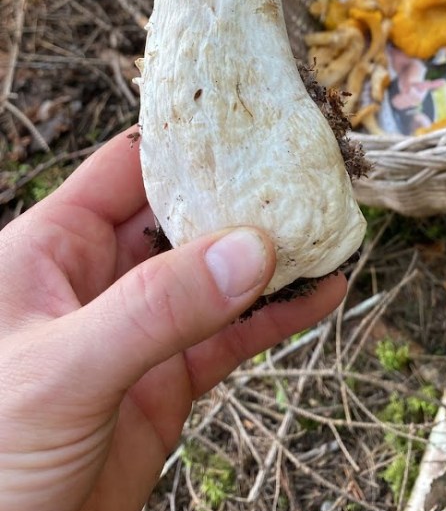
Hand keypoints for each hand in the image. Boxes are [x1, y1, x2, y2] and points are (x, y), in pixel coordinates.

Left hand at [0, 128, 345, 510]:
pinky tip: (321, 297)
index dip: (185, 142)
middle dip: (240, 197)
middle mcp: (93, 281)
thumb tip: (251, 248)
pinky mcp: (160, 387)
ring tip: (331, 232)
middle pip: (178, 215)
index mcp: (49, 249)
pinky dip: (273, 318)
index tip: (252, 123)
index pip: (125, 167)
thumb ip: (157, 308)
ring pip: (211, 277)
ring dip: (267, 258)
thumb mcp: (65, 370)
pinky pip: (226, 338)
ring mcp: (132, 334)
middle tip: (310, 178)